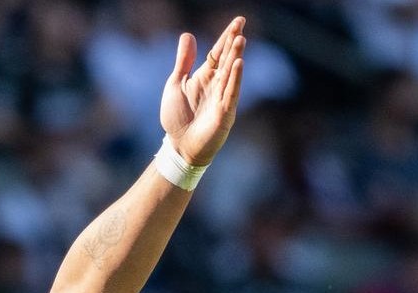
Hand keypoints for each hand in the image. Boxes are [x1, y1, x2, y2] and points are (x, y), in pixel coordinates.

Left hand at [162, 16, 246, 166]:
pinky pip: (231, 92)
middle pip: (227, 59)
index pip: (218, 53)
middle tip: (241, 26)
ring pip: (231, 73)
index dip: (227, 37)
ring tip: (240, 40)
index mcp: (205, 77)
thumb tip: (188, 35)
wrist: (179, 147)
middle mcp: (217, 85)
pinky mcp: (225, 113)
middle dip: (233, 43)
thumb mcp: (176, 83)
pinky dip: (235, 79)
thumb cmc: (177, 118)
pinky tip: (239, 64)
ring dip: (235, 56)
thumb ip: (184, 61)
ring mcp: (222, 98)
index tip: (239, 21)